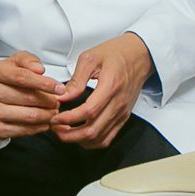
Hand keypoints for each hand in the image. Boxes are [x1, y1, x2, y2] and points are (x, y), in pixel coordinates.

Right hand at [0, 51, 62, 138]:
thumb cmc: (2, 80)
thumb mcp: (13, 62)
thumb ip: (28, 60)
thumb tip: (39, 70)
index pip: (22, 77)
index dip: (44, 83)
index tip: (60, 88)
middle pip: (28, 98)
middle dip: (49, 101)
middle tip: (57, 101)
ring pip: (29, 116)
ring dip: (47, 115)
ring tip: (53, 111)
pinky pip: (24, 130)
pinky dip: (39, 127)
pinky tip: (44, 121)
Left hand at [52, 31, 151, 147]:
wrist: (139, 55)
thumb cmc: (116, 53)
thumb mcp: (91, 58)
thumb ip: (76, 79)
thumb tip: (63, 96)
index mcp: (111, 86)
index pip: (89, 111)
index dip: (69, 118)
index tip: (56, 117)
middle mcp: (118, 103)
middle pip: (93, 130)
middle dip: (70, 134)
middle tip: (55, 127)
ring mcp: (122, 112)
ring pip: (99, 138)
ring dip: (79, 140)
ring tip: (64, 132)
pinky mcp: (123, 117)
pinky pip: (108, 138)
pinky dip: (92, 142)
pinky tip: (80, 136)